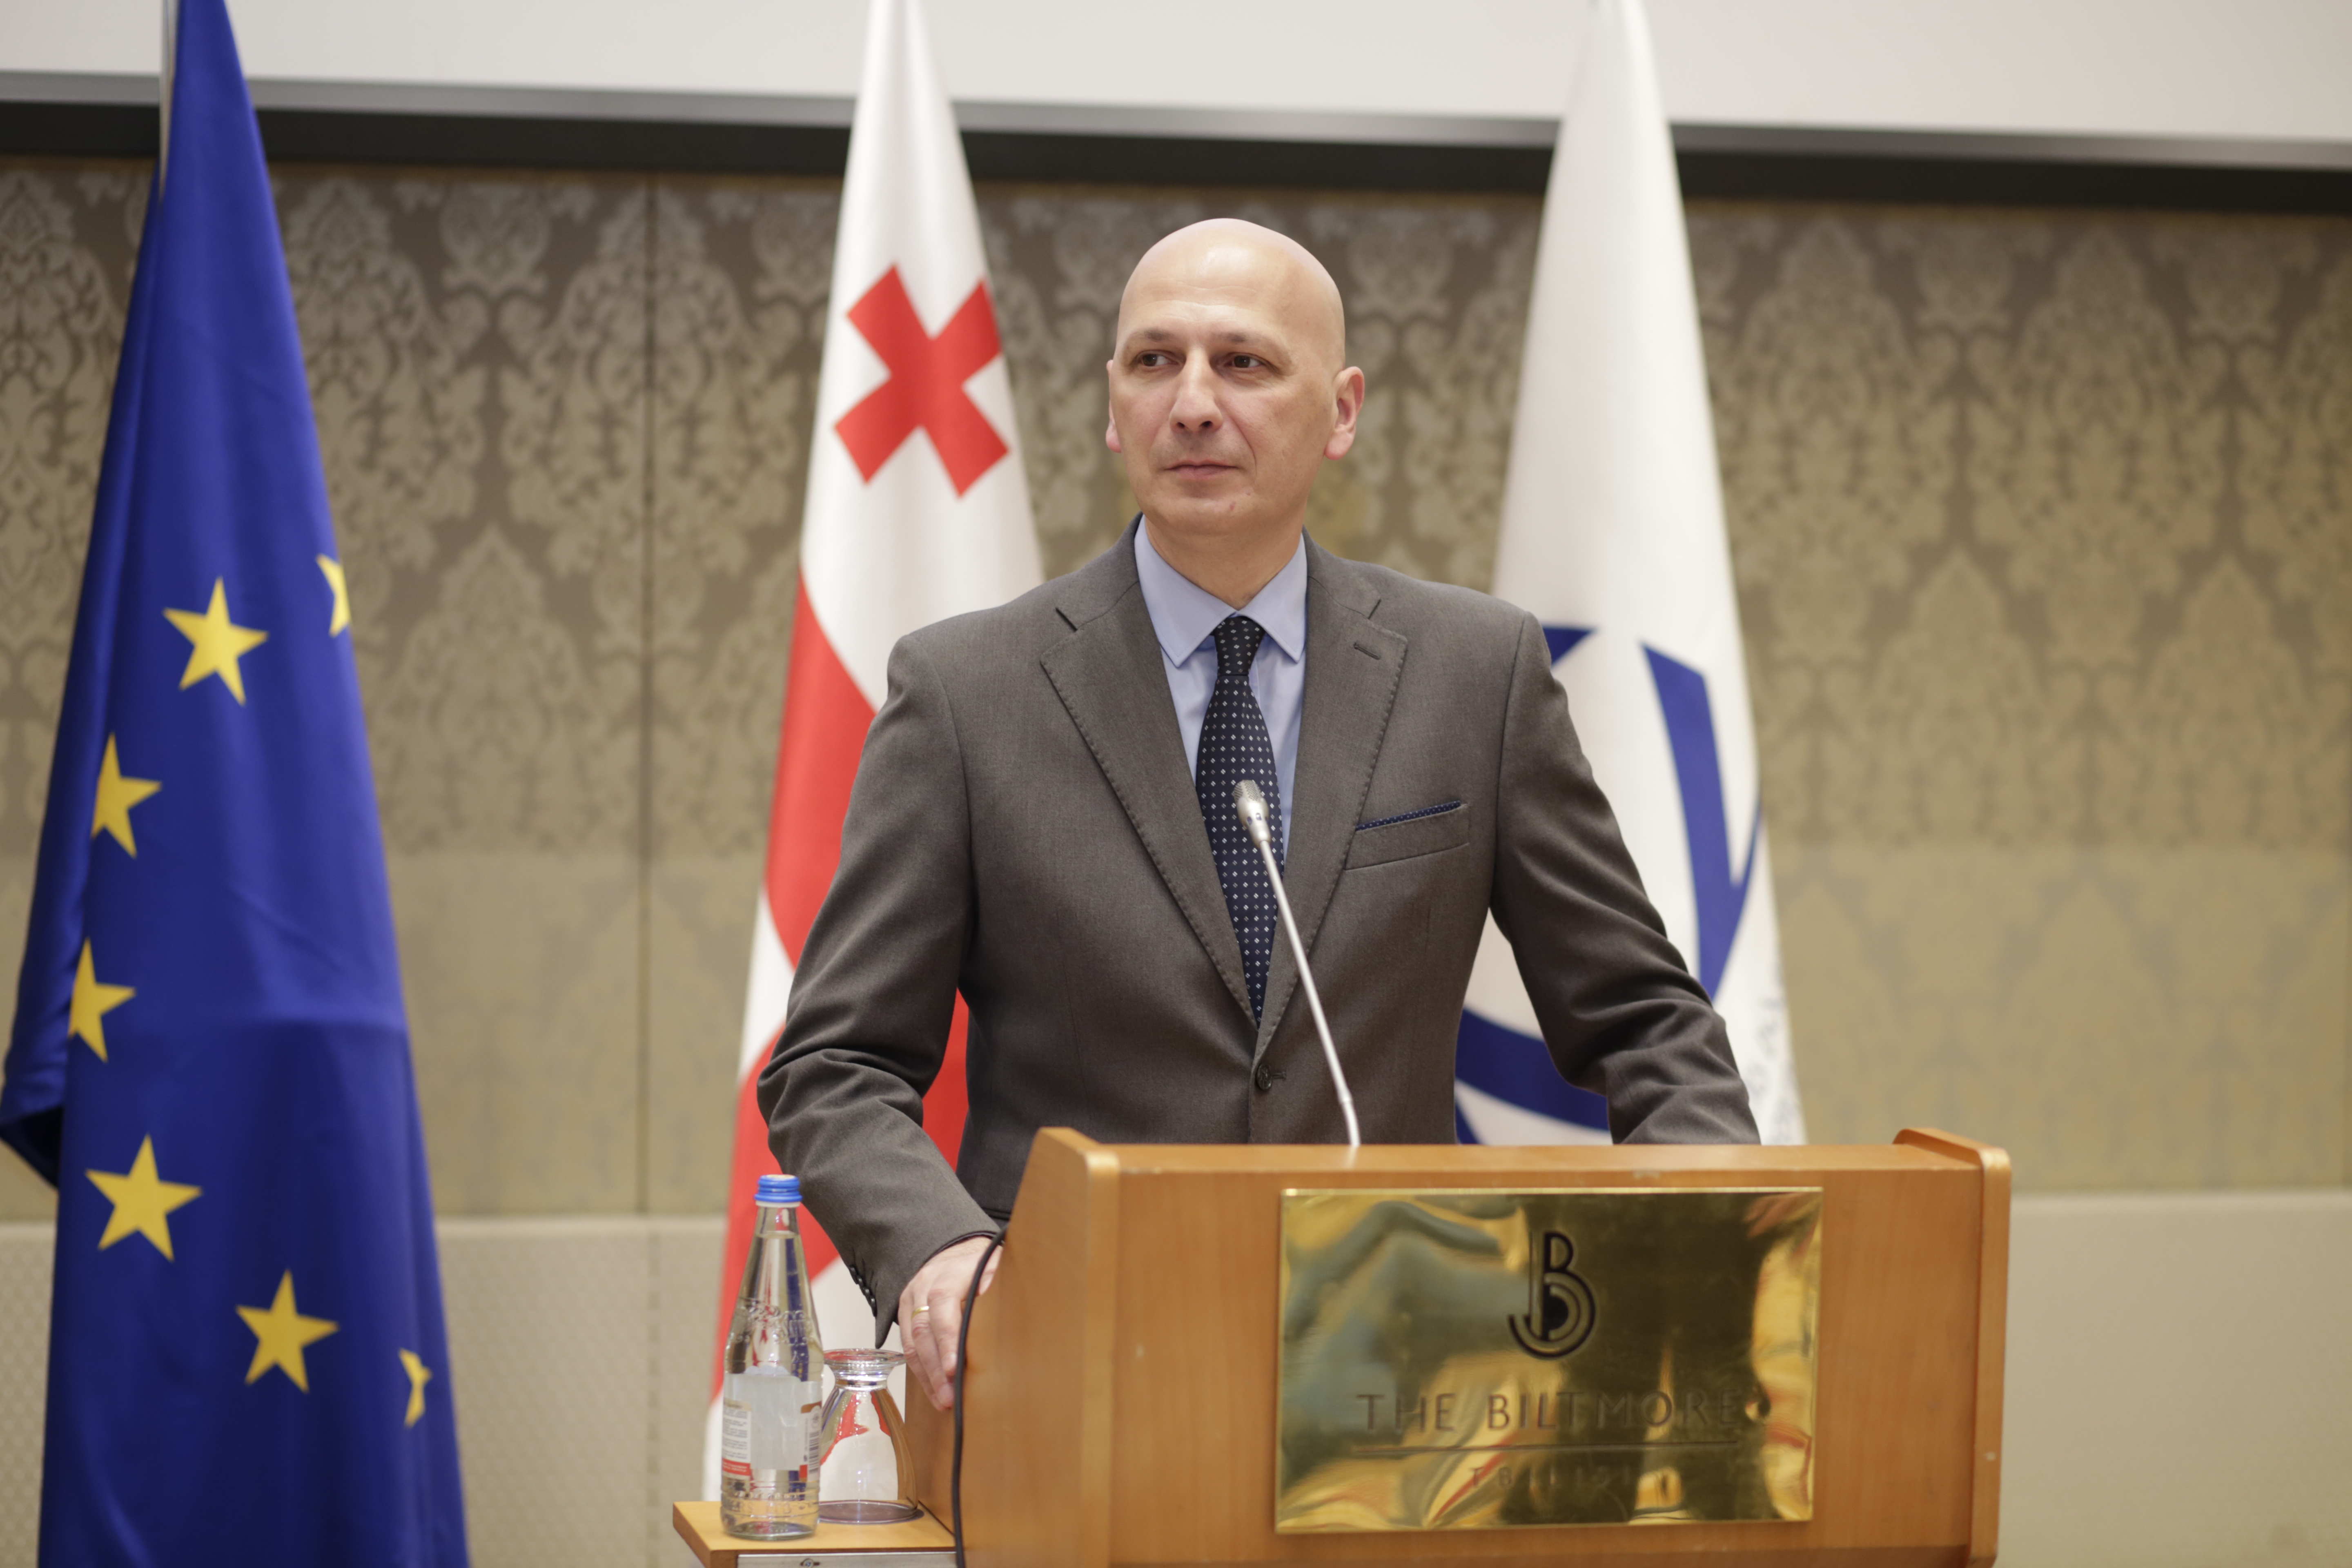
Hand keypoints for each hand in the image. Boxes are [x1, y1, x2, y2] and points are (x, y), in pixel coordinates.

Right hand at [898, 1234, 1001, 1411]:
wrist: (955, 1253)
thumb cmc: (980, 1265)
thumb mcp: (994, 1264)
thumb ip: (995, 1277)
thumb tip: (991, 1293)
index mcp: (948, 1273)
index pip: (942, 1304)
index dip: (947, 1338)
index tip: (954, 1367)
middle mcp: (923, 1286)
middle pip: (923, 1329)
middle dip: (935, 1367)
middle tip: (949, 1396)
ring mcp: (911, 1301)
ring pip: (912, 1342)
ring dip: (927, 1376)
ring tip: (943, 1401)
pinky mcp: (905, 1315)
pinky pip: (908, 1348)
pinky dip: (921, 1372)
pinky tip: (934, 1391)